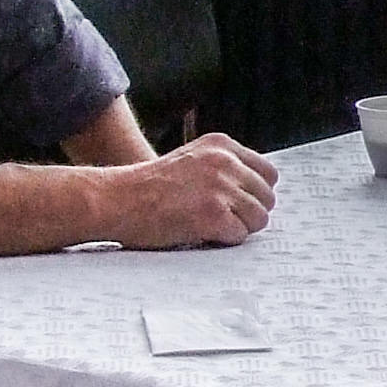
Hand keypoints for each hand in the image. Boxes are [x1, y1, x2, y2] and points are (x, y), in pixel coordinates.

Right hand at [101, 134, 280, 248]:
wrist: (118, 198)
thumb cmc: (149, 186)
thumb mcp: (191, 160)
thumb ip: (223, 168)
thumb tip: (256, 192)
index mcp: (222, 145)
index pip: (268, 173)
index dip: (256, 194)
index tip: (240, 204)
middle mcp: (225, 162)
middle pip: (267, 197)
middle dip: (249, 213)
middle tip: (223, 220)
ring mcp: (220, 187)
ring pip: (258, 218)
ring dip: (238, 228)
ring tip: (211, 226)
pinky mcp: (213, 214)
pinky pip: (239, 235)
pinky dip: (223, 240)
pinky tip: (202, 233)